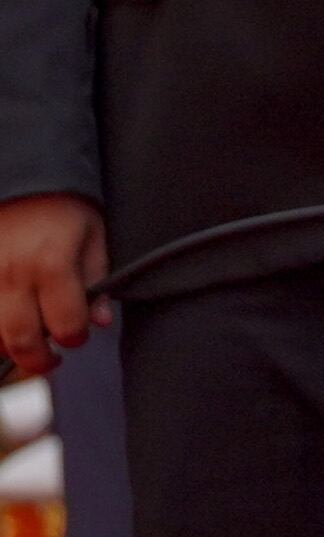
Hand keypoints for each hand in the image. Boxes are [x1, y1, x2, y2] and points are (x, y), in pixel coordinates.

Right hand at [0, 194, 108, 380]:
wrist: (17, 176)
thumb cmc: (60, 206)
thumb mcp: (93, 236)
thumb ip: (98, 281)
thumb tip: (101, 322)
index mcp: (52, 265)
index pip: (66, 327)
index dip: (75, 338)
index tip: (75, 335)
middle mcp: (12, 274)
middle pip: (20, 342)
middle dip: (39, 360)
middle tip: (49, 358)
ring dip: (7, 345)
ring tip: (24, 339)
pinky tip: (4, 321)